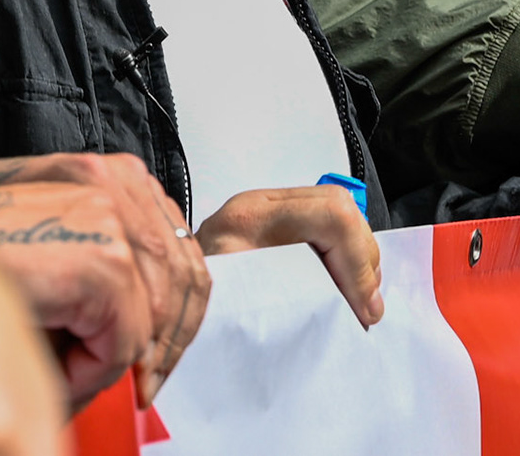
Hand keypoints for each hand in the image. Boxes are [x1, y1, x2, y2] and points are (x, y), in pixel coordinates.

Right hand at [0, 153, 208, 407]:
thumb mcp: (42, 252)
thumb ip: (98, 273)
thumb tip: (147, 332)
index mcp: (102, 172)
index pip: (178, 244)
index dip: (173, 311)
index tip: (149, 360)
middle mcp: (111, 180)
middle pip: (186, 276)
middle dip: (164, 343)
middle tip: (135, 388)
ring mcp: (106, 213)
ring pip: (158, 315)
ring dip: (118, 360)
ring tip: (69, 375)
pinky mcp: (99, 256)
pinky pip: (127, 338)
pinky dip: (92, 369)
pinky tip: (50, 365)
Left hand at [196, 185, 382, 328]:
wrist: (153, 307)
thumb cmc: (188, 314)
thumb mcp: (239, 312)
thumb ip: (303, 302)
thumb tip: (366, 312)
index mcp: (250, 219)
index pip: (332, 215)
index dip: (360, 261)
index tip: (364, 308)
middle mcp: (258, 205)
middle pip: (341, 207)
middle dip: (363, 259)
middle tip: (365, 307)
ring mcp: (264, 208)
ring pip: (337, 212)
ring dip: (355, 257)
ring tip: (354, 300)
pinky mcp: (267, 222)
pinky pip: (321, 223)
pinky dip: (340, 255)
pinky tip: (338, 287)